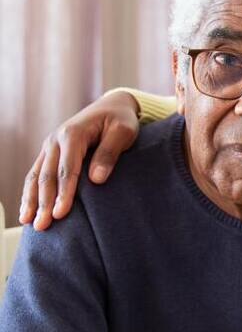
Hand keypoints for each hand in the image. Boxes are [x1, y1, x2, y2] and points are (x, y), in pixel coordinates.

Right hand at [19, 90, 139, 229]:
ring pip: (36, 176)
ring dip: (32, 200)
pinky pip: (36, 174)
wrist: (112, 106)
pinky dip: (30, 192)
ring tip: (29, 223)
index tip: (60, 213)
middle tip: (43, 226)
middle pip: (47, 175)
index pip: (67, 168)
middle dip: (44, 202)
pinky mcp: (49, 152)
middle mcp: (55, 139)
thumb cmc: (121, 120)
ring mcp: (50, 146)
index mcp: (73, 133)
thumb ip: (109, 153)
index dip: (64, 192)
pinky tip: (28, 210)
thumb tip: (96, 180)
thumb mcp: (123, 132)